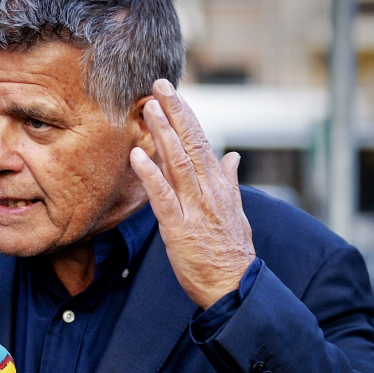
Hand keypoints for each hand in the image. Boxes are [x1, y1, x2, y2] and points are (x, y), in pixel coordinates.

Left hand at [129, 79, 255, 309]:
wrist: (236, 287)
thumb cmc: (232, 252)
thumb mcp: (236, 212)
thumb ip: (231, 182)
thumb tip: (233, 156)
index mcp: (219, 186)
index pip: (202, 142)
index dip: (186, 116)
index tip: (172, 92)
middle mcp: (209, 191)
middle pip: (191, 144)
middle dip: (175, 113)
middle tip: (159, 85)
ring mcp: (195, 208)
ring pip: (178, 163)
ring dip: (163, 134)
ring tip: (149, 108)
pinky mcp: (180, 228)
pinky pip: (163, 197)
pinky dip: (150, 175)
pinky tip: (137, 156)